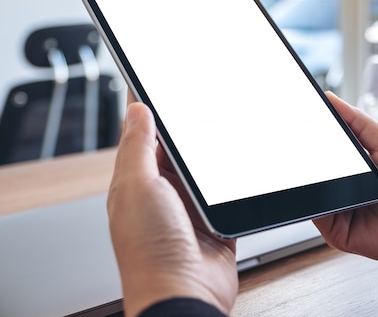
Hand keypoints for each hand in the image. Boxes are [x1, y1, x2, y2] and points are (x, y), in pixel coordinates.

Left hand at [107, 102, 237, 316]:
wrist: (185, 295)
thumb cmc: (151, 252)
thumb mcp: (137, 187)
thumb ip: (137, 148)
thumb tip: (136, 110)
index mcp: (136, 183)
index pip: (142, 137)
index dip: (149, 110)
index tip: (158, 82)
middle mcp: (162, 194)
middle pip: (176, 150)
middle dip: (187, 128)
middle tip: (200, 98)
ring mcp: (190, 207)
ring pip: (204, 168)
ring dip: (213, 153)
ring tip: (225, 124)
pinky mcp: (216, 220)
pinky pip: (226, 191)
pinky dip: (234, 179)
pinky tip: (242, 164)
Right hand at [314, 93, 377, 287]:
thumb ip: (355, 120)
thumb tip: (330, 98)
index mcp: (353, 171)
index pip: (323, 154)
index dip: (311, 138)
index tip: (301, 119)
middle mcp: (344, 192)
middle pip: (315, 173)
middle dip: (308, 155)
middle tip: (301, 136)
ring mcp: (340, 214)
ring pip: (313, 193)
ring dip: (313, 177)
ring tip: (318, 160)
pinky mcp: (339, 233)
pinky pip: (318, 215)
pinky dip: (318, 201)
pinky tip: (327, 186)